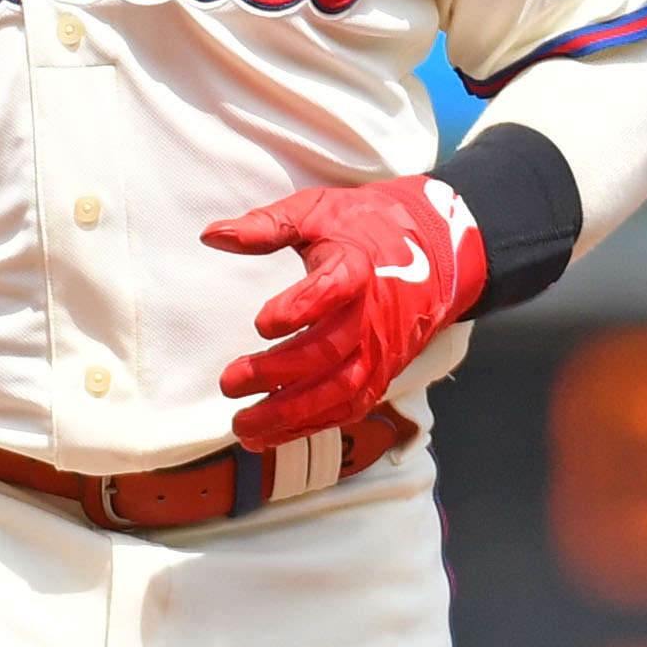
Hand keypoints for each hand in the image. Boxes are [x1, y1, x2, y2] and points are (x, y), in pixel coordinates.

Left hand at [202, 175, 481, 446]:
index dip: (300, 308)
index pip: (332, 289)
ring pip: (339, 391)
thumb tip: (213, 235)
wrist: (434, 252)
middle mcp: (371, 315)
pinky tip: (273, 435)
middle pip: (328, 352)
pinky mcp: (382, 373)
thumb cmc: (365, 229)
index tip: (260, 323)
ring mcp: (379, 350)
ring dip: (291, 415)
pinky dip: (312, 426)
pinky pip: (350, 408)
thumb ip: (266, 225)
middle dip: (277, 374)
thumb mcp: (317, 211)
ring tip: (244, 426)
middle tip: (230, 383)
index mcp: (356, 266)